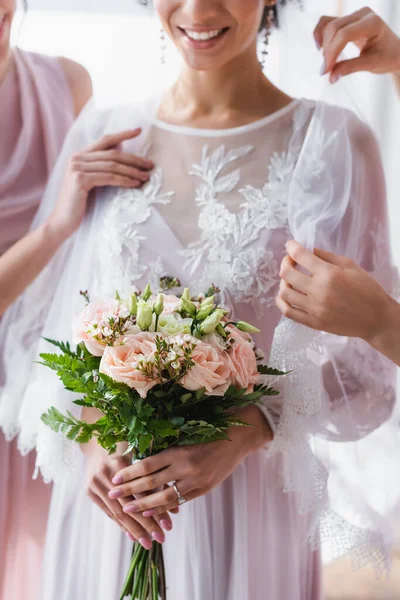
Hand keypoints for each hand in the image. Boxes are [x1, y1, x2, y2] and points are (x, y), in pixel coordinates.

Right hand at [47, 128, 153, 239]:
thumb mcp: (92, 182)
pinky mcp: (80, 179)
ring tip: (146, 177)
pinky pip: (108, 177)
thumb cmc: (79, 205)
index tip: (139, 130)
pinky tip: (135, 184)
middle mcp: (77, 158)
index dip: (123, 134)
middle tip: (151, 165)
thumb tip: (121, 149)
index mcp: (80, 155)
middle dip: (134, 159)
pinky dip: (124, 180)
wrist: (62, 222)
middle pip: (112, 154)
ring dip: (133, 171)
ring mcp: (77, 167)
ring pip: (112, 165)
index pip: (105, 140)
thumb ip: (102, 166)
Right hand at [86, 449, 173, 549]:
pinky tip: (132, 536)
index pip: (141, 493)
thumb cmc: (125, 448)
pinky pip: (108, 512)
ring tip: (148, 543)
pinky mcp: (89, 492)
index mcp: (120, 463)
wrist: (96, 443)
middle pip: (129, 506)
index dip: (155, 510)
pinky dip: (121, 525)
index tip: (169, 526)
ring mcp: (95, 484)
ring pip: (118, 513)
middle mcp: (105, 475)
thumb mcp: (141, 458)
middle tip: (161, 539)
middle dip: (146, 525)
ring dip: (134, 530)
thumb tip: (176, 510)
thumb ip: (155, 481)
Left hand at [108, 406, 271, 516]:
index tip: (115, 477)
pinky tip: (152, 511)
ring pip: (164, 497)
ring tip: (128, 509)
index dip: (130, 473)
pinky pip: (180, 501)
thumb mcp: (187, 437)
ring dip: (144, 504)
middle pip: (152, 482)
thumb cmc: (210, 432)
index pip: (148, 464)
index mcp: (178, 450)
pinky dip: (164, 508)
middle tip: (113, 495)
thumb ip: (168, 450)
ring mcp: (195, 480)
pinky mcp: (204, 488)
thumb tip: (143, 460)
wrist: (238, 439)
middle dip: (130, 490)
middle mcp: (185, 467)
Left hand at [276, 240, 393, 341]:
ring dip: (284, 282)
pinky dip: (282, 302)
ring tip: (290, 279)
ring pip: (284, 293)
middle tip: (290, 261)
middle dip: (286, 262)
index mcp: (329, 274)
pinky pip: (288, 312)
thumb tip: (308, 250)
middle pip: (287, 274)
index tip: (291, 245)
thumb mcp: (350, 265)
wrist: (376, 318)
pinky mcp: (313, 322)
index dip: (292, 247)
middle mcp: (318, 291)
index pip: (300, 256)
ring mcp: (314, 309)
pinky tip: (286, 295)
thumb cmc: (367, 289)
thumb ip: (326, 257)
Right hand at [315, 7, 399, 82]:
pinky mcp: (347, 20)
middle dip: (327, 50)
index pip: (344, 34)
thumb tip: (331, 77)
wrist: (393, 52)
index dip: (332, 53)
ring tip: (327, 61)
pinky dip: (320, 34)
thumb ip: (350, 68)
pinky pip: (327, 22)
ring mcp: (354, 15)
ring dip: (323, 44)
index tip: (326, 71)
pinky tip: (320, 48)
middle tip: (326, 71)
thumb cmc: (387, 57)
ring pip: (328, 25)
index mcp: (372, 22)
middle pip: (334, 28)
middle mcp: (362, 14)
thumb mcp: (371, 64)